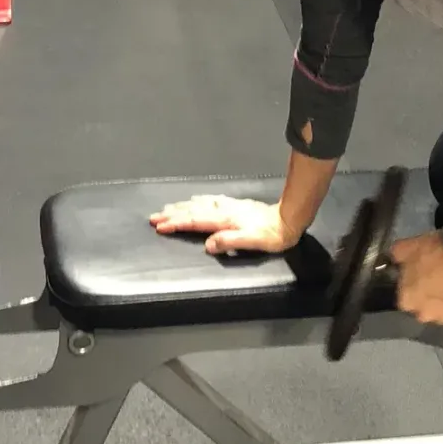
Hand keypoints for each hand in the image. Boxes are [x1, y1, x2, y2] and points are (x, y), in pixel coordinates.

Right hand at [149, 195, 292, 254]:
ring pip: (199, 204)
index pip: (194, 221)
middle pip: (193, 210)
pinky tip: (196, 199)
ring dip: (182, 206)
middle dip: (172, 214)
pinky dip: (198, 200)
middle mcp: (224, 210)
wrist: (288, 221)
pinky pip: (210, 200)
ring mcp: (229, 206)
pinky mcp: (235, 205)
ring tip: (167, 207)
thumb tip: (208, 244)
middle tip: (154, 217)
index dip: (176, 223)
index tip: (159, 226)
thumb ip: (229, 242)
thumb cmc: (271, 236)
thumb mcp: (251, 242)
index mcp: (224, 220)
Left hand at [390, 231, 442, 325]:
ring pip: (441, 312)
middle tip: (436, 280)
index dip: (412, 286)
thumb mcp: (406, 247)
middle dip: (427, 297)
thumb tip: (393, 260)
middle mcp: (424, 315)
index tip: (419, 276)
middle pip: (423, 308)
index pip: (404, 298)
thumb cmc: (435, 250)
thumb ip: (395, 258)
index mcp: (407, 301)